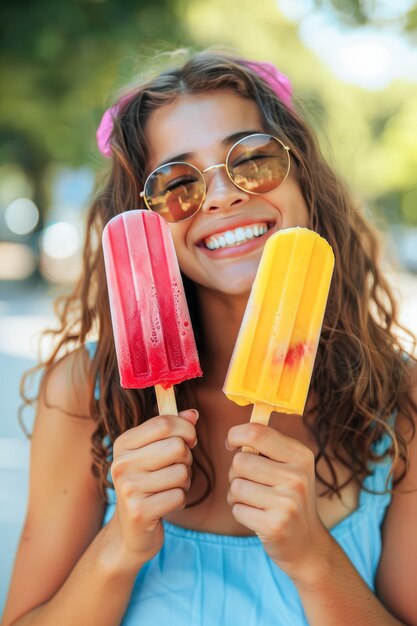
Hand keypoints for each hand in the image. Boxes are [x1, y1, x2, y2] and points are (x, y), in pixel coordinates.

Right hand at [108, 409, 197, 568]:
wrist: (131, 532)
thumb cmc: (148, 485)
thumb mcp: (154, 453)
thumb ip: (172, 430)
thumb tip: (193, 414)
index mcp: (123, 443)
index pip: (164, 423)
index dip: (186, 429)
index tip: (189, 440)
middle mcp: (121, 463)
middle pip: (177, 447)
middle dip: (186, 459)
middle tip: (177, 469)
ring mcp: (128, 488)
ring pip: (182, 472)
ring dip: (184, 482)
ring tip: (169, 488)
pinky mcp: (139, 512)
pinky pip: (179, 496)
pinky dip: (180, 500)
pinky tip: (166, 504)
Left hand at [226, 423, 329, 579]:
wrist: (308, 544)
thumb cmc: (289, 498)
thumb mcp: (289, 467)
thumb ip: (266, 448)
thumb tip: (234, 436)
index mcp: (300, 455)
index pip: (257, 432)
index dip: (235, 435)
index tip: (232, 445)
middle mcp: (298, 477)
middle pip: (240, 461)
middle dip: (235, 473)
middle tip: (250, 483)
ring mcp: (288, 502)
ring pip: (236, 486)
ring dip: (236, 496)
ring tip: (254, 502)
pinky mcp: (275, 525)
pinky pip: (237, 510)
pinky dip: (240, 513)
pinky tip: (257, 517)